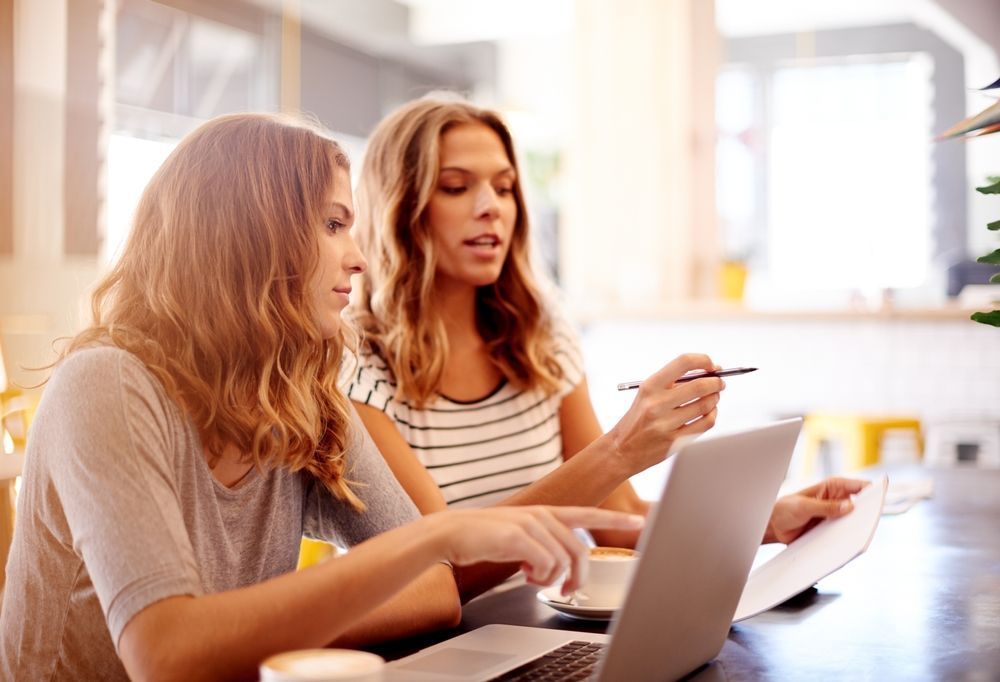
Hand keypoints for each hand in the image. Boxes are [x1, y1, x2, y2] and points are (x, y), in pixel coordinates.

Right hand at [424, 506, 643, 593]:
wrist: (450, 533)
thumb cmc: (483, 538)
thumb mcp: (518, 536)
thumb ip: (541, 544)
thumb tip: (557, 568)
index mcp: (545, 513)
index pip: (587, 514)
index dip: (614, 519)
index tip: (640, 521)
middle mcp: (542, 516)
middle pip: (580, 550)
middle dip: (578, 576)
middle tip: (567, 590)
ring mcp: (531, 525)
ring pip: (563, 561)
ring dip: (550, 578)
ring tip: (531, 578)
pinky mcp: (518, 537)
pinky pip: (545, 565)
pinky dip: (537, 577)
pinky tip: (522, 574)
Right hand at [607, 354, 723, 474]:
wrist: (621, 450)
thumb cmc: (637, 419)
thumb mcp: (646, 395)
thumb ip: (672, 383)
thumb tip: (708, 371)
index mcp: (650, 387)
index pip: (683, 363)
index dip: (703, 361)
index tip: (711, 365)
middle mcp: (657, 404)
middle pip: (700, 385)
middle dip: (716, 382)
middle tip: (720, 382)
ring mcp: (666, 424)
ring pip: (706, 405)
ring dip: (715, 398)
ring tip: (714, 397)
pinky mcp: (675, 441)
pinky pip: (705, 424)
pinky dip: (712, 415)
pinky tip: (709, 412)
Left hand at [764, 477, 868, 543]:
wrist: (773, 526)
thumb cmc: (785, 509)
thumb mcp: (804, 506)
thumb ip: (826, 507)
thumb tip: (850, 506)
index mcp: (832, 487)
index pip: (859, 486)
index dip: (872, 491)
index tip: (881, 499)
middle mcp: (838, 500)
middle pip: (862, 506)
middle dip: (867, 513)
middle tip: (869, 522)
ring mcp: (836, 516)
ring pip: (855, 521)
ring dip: (858, 528)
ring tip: (859, 536)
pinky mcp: (832, 529)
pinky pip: (846, 534)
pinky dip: (849, 539)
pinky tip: (849, 545)